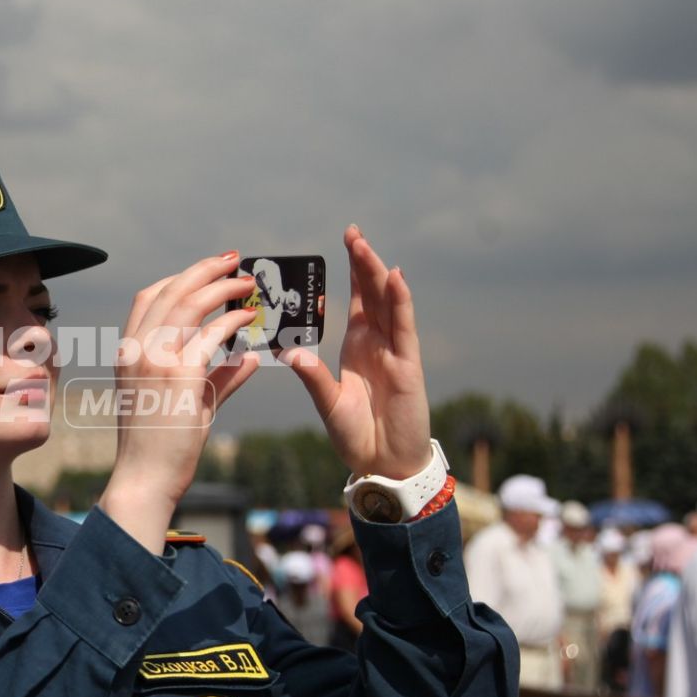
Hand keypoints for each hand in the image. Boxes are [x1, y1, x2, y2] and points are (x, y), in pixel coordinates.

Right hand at [101, 252, 260, 548]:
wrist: (144, 478)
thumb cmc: (159, 446)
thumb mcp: (184, 403)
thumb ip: (216, 377)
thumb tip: (246, 358)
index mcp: (128, 352)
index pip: (149, 297)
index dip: (180, 277)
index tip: (207, 272)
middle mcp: (137, 349)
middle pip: (171, 290)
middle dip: (205, 270)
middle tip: (234, 261)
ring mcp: (155, 360)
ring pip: (190, 303)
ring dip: (223, 287)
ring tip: (248, 284)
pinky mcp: (180, 375)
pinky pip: (211, 334)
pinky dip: (232, 320)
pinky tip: (249, 319)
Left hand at [285, 225, 430, 478]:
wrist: (384, 465)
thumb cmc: (357, 435)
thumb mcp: (328, 402)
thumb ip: (312, 376)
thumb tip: (288, 350)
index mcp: (358, 347)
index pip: (357, 301)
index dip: (351, 273)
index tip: (344, 243)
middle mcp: (378, 344)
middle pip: (373, 294)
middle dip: (363, 263)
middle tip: (352, 232)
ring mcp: (395, 352)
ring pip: (388, 304)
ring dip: (378, 274)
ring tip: (364, 245)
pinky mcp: (408, 366)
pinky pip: (404, 328)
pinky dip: (401, 302)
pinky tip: (395, 278)